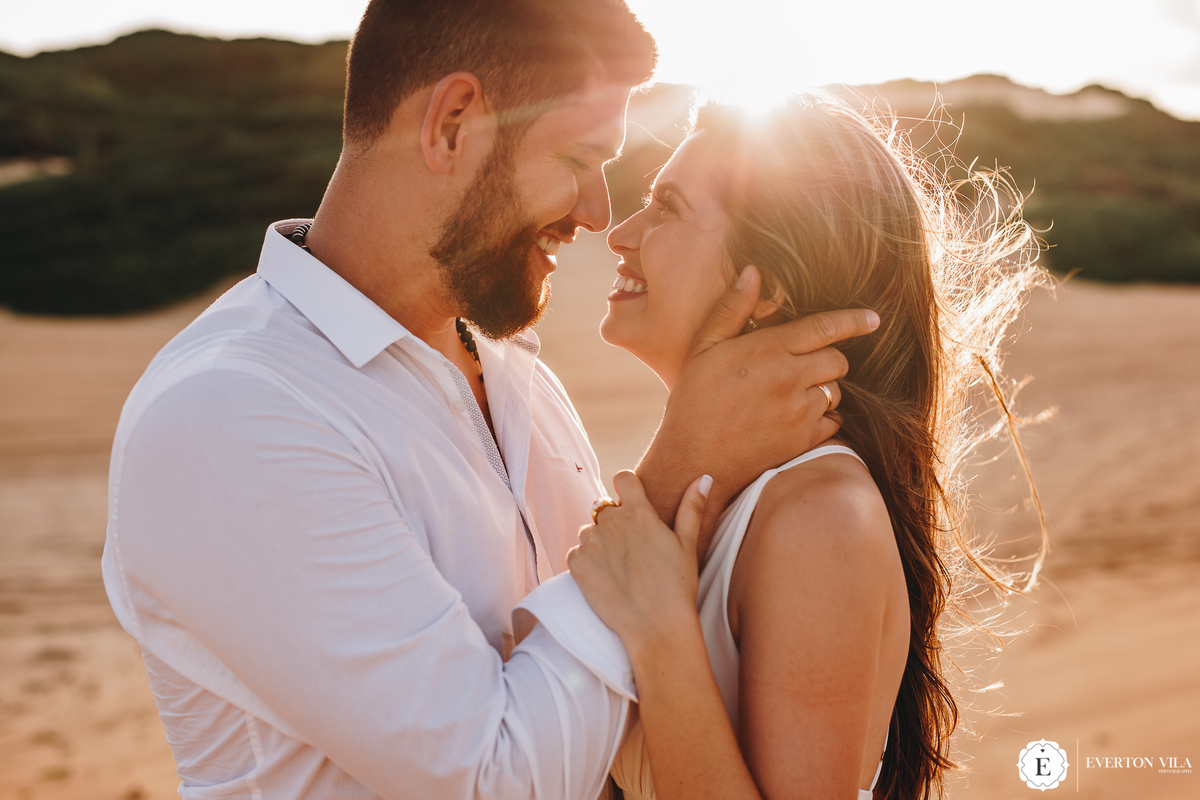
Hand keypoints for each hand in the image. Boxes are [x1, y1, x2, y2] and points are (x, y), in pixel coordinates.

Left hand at [568, 472, 710, 656]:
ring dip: (599, 542)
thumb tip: (703, 478)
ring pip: (590, 531)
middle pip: (605, 509)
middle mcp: (611, 522)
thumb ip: (691, 508)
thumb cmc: (677, 586)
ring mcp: (591, 543)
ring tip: (620, 568)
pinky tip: (605, 578)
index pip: (623, 479)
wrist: (656, 627)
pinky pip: (576, 553)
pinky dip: (586, 562)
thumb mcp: (688, 544)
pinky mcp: (577, 564)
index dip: (627, 488)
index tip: (632, 502)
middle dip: (616, 523)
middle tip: (633, 551)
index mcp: (639, 513)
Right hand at [638, 265, 878, 524]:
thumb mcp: (703, 348)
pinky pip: (834, 421)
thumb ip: (732, 308)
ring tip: (792, 395)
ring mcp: (800, 411)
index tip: (873, 319)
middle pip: (837, 361)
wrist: (694, 459)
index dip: (853, 321)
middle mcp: (790, 378)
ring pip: (836, 391)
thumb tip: (753, 272)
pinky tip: (797, 418)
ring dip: (824, 389)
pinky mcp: (803, 439)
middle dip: (828, 359)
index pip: (824, 327)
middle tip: (802, 367)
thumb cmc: (693, 400)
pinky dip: (823, 417)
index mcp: (768, 349)